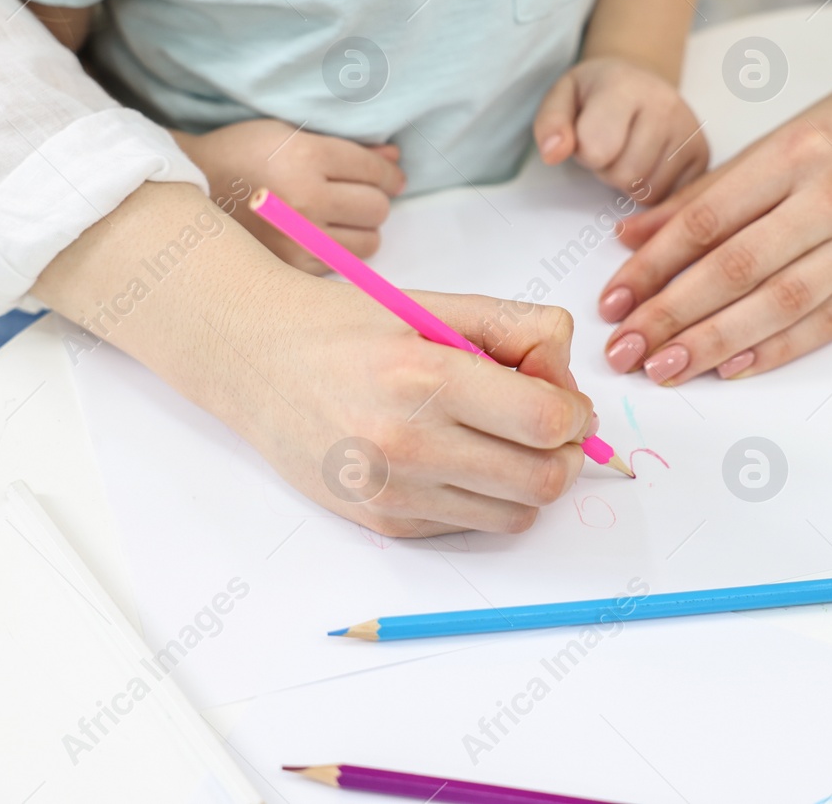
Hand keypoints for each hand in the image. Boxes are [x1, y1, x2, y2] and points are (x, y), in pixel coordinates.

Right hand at [35, 184, 596, 536]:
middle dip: (563, 453)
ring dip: (529, 481)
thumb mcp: (435, 304)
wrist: (256, 361)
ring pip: (516, 515)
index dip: (575, 412)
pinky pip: (472, 527)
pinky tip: (457, 459)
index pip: (546, 422)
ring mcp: (392, 492)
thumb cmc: (350, 327)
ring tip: (501, 441)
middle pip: (542, 481)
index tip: (565, 399)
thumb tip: (570, 384)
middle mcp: (406, 444)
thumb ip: (517, 329)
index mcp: (424, 377)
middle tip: (545, 424)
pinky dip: (484, 499)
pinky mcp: (383, 524)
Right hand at [171, 119, 404, 273]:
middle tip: (358, 196)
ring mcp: (297, 238)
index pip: (373, 170)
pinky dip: (338, 251)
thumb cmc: (242, 157)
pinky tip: (318, 236)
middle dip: (375, 200)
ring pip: (369, 242)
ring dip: (362, 229)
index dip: (390, 174)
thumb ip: (347, 147)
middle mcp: (304, 199)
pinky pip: (342, 264)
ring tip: (338, 218)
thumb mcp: (290, 135)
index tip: (393, 178)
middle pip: (377, 208)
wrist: (188, 193)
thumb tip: (396, 159)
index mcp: (304, 156)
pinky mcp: (290, 267)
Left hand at [533, 57, 707, 200]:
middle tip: (609, 146)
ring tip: (628, 153)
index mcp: (624, 85)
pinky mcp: (703, 154)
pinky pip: (670, 198)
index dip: (584, 152)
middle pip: (625, 175)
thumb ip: (550, 124)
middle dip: (608, 170)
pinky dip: (652, 190)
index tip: (587, 135)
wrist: (638, 81)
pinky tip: (649, 163)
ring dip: (629, 182)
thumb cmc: (595, 95)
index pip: (597, 149)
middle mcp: (664, 104)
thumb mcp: (561, 98)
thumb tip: (554, 153)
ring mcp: (689, 130)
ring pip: (648, 191)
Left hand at [596, 14, 831, 383]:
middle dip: (670, 314)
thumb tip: (630, 235)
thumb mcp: (786, 136)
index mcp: (798, 148)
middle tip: (623, 348)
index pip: (708, 218)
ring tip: (664, 367)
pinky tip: (730, 367)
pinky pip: (830, 323)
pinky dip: (776, 349)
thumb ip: (710, 190)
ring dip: (714, 342)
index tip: (613, 298)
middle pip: (737, 267)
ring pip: (780, 303)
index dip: (653, 264)